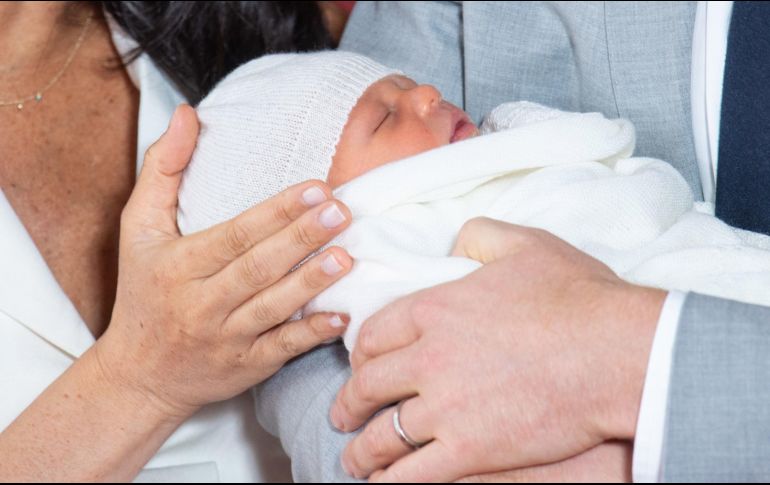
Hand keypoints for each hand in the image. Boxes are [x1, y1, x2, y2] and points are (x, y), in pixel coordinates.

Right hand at [95, 105, 353, 417]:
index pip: (234, 235)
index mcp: (179, 265)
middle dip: (302, 238)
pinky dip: (311, 334)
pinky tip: (341, 316)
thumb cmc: (143, 291)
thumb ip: (162, 169)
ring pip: (273, 308)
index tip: (315, 187)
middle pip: (258, 268)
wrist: (139, 375)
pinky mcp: (246, 367)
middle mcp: (202, 303)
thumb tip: (188, 114)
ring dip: (311, 283)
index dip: (276, 212)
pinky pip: (281, 349)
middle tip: (342, 211)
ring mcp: (226, 338)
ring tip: (346, 256)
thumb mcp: (137, 229)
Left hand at [330, 217, 664, 480]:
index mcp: (435, 309)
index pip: (374, 334)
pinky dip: (390, 483)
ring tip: (356, 459)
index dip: (360, 354)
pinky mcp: (470, 449)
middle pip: (368, 386)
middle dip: (349, 404)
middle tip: (343, 414)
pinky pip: (413, 475)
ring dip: (362, 451)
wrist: (617, 350)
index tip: (359, 365)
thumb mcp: (524, 244)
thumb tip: (456, 242)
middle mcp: (429, 357)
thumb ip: (479, 236)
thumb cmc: (577, 296)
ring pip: (383, 436)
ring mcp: (446, 406)